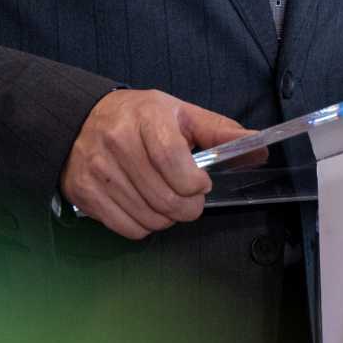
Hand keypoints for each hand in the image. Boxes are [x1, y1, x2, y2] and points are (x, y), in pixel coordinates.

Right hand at [59, 90, 251, 239]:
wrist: (82, 120)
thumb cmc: (139, 118)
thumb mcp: (180, 114)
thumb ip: (219, 131)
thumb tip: (259, 147)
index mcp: (146, 117)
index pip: (173, 161)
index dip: (194, 183)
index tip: (201, 183)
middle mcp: (117, 141)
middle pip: (165, 197)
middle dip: (188, 207)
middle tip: (189, 198)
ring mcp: (97, 169)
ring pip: (149, 218)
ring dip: (166, 218)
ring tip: (164, 199)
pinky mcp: (84, 192)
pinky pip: (127, 228)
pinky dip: (143, 226)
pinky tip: (143, 206)